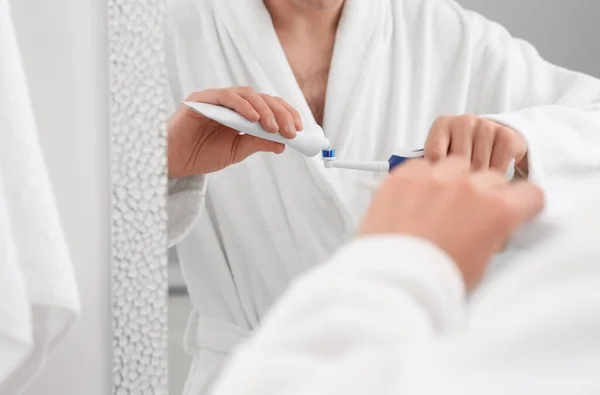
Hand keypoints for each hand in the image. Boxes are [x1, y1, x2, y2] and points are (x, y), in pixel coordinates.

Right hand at [168, 87, 302, 177]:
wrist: (174, 162)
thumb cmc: (202, 154)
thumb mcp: (237, 151)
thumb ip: (258, 143)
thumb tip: (283, 143)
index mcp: (241, 113)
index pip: (269, 106)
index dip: (287, 114)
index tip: (300, 129)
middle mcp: (231, 103)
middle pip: (262, 98)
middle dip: (280, 113)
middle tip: (291, 130)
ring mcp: (216, 99)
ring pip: (247, 94)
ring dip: (264, 110)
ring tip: (273, 127)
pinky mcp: (201, 100)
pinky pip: (226, 97)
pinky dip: (242, 105)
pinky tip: (254, 119)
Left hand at [359, 157, 543, 289]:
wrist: (388, 282)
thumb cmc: (432, 281)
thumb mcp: (481, 265)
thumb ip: (494, 236)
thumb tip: (494, 228)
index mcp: (496, 211)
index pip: (529, 193)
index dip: (522, 205)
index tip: (514, 209)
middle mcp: (467, 187)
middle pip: (491, 178)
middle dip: (486, 196)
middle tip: (469, 216)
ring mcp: (433, 178)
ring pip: (456, 166)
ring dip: (453, 182)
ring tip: (439, 207)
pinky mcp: (403, 177)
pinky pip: (421, 165)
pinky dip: (422, 179)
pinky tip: (416, 200)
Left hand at [424, 115, 528, 174]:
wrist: (494, 144)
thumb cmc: (460, 153)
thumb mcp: (441, 157)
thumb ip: (432, 165)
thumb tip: (428, 181)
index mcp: (442, 124)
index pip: (434, 154)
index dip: (439, 174)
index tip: (443, 180)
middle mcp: (464, 121)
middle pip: (458, 161)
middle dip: (461, 179)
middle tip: (462, 187)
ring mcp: (486, 125)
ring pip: (479, 165)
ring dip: (479, 178)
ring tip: (477, 179)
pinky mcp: (506, 134)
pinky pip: (498, 165)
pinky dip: (495, 175)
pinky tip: (492, 174)